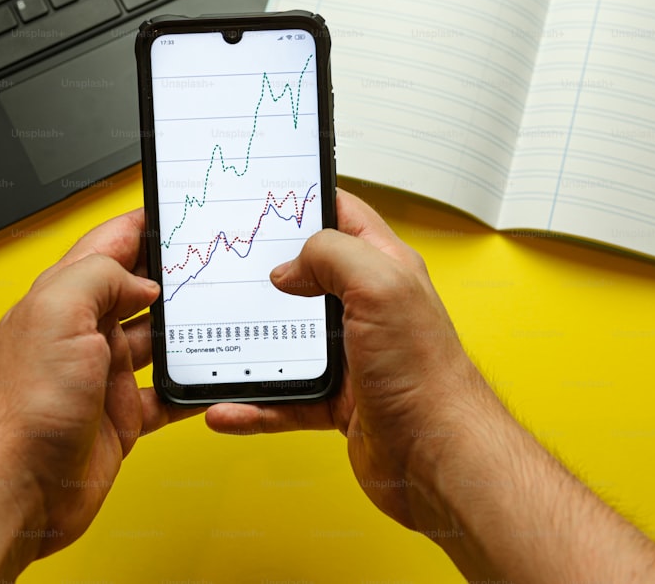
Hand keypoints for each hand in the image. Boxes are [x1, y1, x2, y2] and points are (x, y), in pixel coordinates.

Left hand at [0, 209, 200, 581]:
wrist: (20, 486)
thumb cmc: (23, 405)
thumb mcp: (57, 312)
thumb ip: (100, 278)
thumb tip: (143, 284)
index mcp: (64, 298)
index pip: (108, 245)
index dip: (141, 225)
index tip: (176, 213)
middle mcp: (84, 333)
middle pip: (137, 291)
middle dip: (172, 275)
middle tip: (210, 263)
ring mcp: (105, 375)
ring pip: (157, 340)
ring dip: (185, 331)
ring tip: (217, 317)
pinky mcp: (122, 415)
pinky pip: (166, 395)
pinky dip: (189, 388)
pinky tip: (207, 381)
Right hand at [206, 189, 492, 531]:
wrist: (437, 456)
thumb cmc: (425, 374)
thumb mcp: (380, 286)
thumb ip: (333, 255)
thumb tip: (288, 269)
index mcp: (384, 269)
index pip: (344, 217)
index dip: (308, 201)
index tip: (267, 198)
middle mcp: (368, 309)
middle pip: (308, 278)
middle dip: (267, 273)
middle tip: (228, 266)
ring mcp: (352, 356)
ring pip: (290, 341)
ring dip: (253, 345)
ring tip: (216, 338)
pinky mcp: (339, 402)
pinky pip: (286, 399)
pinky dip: (256, 405)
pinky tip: (228, 407)